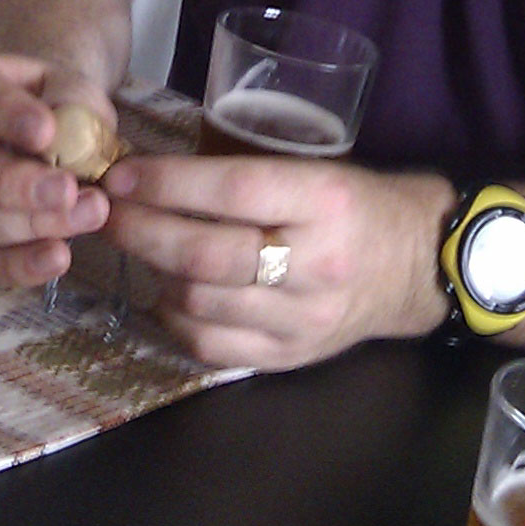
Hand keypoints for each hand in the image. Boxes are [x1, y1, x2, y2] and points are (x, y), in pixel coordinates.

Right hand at [0, 52, 115, 286]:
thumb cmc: (53, 103)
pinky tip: (59, 257)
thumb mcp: (69, 86)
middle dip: (13, 185)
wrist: (49, 131)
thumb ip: (72, 103)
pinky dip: (20, 265)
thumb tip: (69, 143)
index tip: (46, 131)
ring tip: (91, 212)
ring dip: (32, 223)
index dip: (4, 113)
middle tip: (68, 190)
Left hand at [99, 154, 452, 369]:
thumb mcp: (317, 169)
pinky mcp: (292, 356)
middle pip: (207, 254)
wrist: (418, 267)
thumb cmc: (357, 205)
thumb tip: (152, 170)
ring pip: (201, 303)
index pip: (235, 189)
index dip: (168, 183)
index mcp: (325, 201)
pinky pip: (212, 347)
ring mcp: (303, 318)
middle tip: (106, 213)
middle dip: (143, 230)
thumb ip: (246, 172)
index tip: (120, 176)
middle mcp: (316, 263)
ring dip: (155, 272)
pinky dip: (174, 320)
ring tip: (140, 246)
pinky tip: (166, 293)